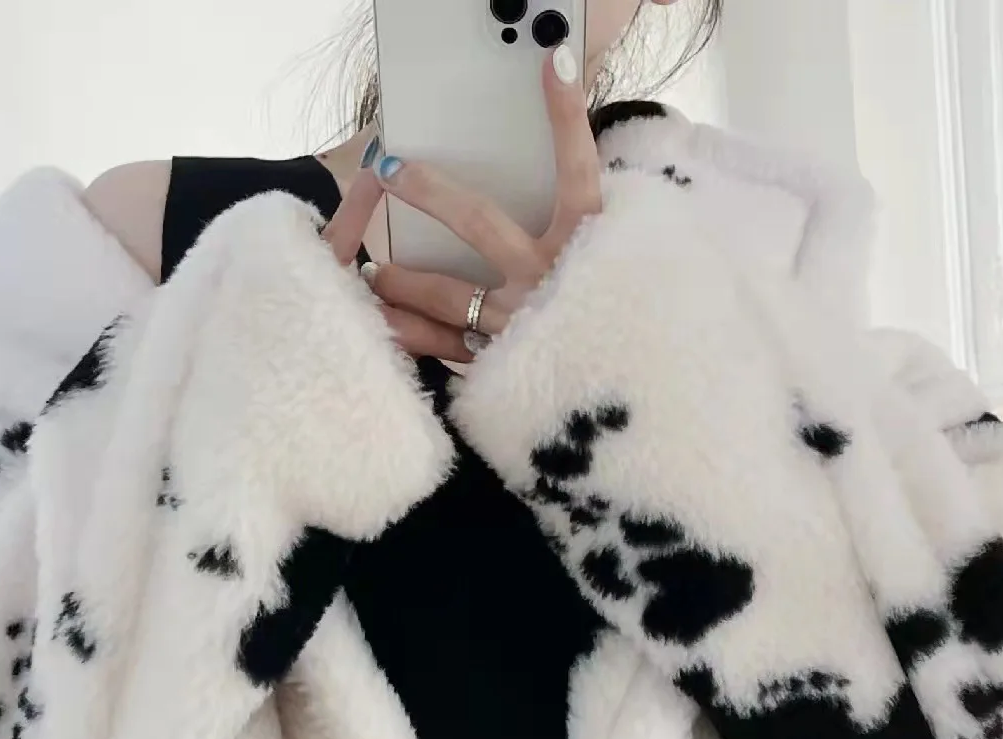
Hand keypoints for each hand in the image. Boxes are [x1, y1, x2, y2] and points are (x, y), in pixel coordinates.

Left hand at [357, 51, 601, 363]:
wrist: (631, 414)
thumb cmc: (620, 328)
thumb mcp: (622, 264)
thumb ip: (589, 220)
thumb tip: (568, 167)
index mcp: (591, 251)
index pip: (579, 171)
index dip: (566, 116)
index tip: (552, 61)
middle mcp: (552, 285)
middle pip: (481, 224)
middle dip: (431, 192)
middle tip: (390, 169)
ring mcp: (523, 328)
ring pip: (450, 295)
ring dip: (404, 279)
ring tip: (371, 269)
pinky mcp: (503, 368)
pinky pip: (446, 347)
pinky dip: (412, 335)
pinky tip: (383, 322)